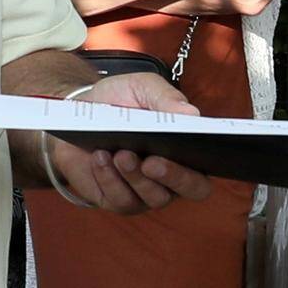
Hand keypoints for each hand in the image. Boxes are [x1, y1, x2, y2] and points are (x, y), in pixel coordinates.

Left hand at [50, 68, 214, 213]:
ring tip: (121, 153)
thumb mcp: (142, 88)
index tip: (194, 147)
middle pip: (191, 189)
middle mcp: (173, 177)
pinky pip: (121, 199)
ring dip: (136, 176)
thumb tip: (192, 114)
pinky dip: (109, 178)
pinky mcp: (118, 200)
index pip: (209, 165)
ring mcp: (146, 192)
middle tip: (152, 161)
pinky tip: (100, 158)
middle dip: (174, 176)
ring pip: (154, 197)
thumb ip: (166, 98)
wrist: (78, 115)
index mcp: (186, 150)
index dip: (208, 162)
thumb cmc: (118, 102)